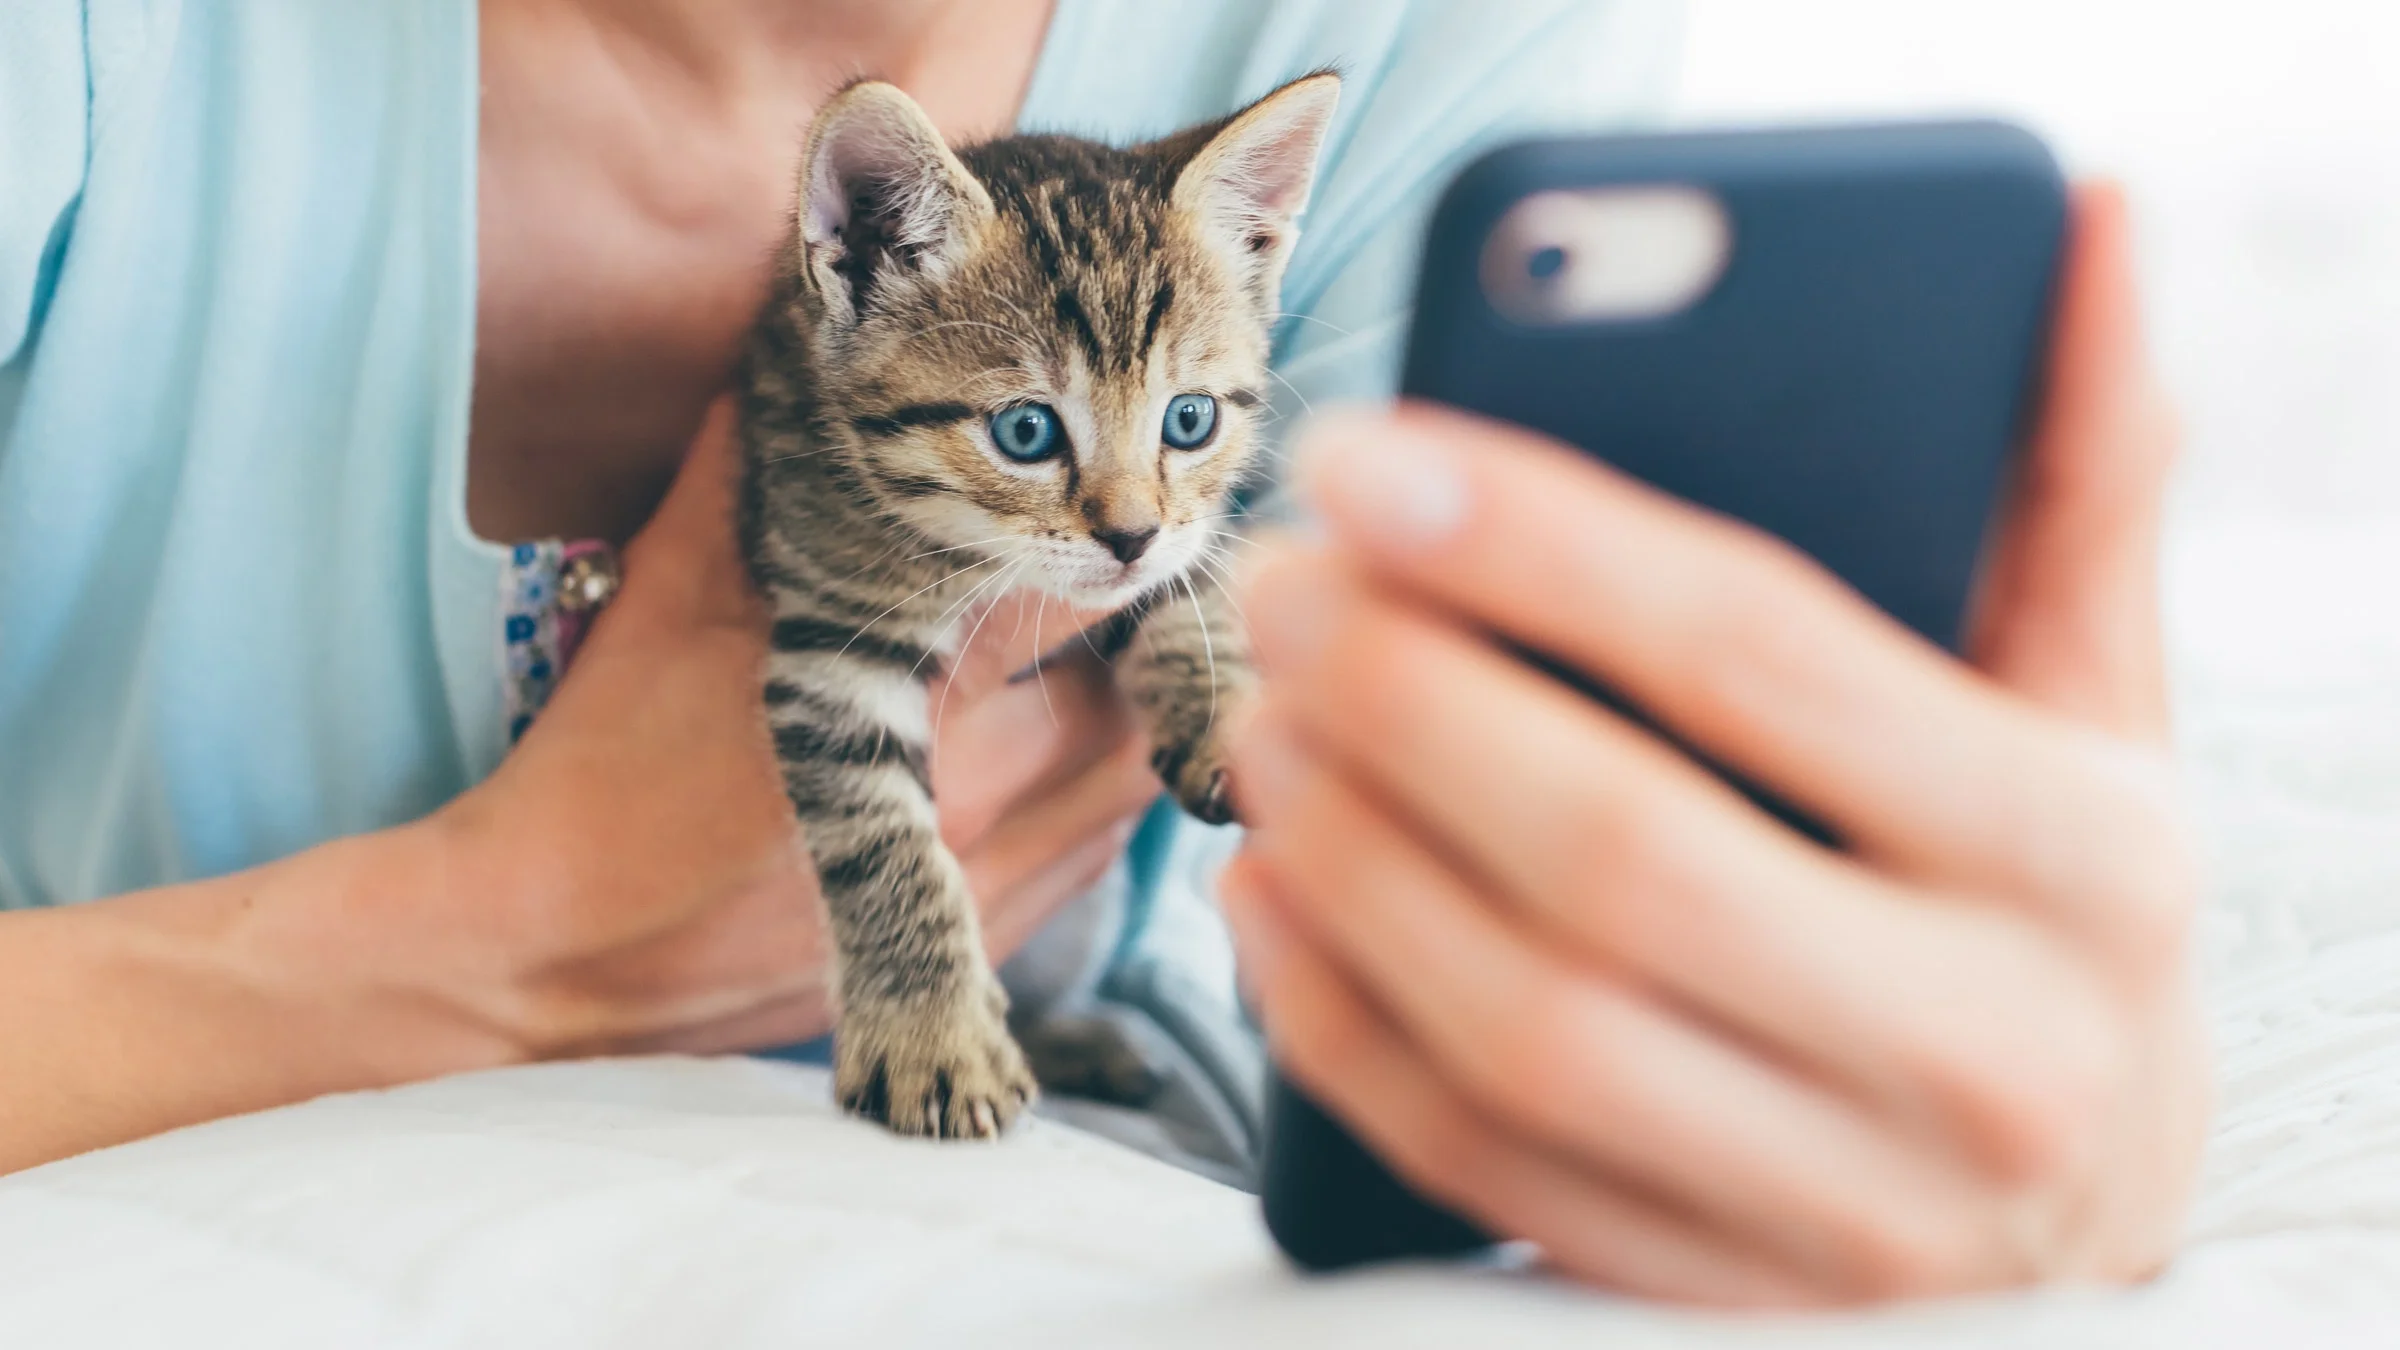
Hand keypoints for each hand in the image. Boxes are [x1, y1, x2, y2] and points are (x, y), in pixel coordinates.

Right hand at [432, 399, 1157, 1057]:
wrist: (558, 967)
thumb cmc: (604, 772)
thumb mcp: (671, 599)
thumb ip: (745, 471)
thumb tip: (769, 353)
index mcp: (926, 698)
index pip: (1080, 595)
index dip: (1096, 536)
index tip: (1078, 505)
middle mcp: (995, 794)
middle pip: (1139, 690)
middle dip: (1133, 629)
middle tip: (1096, 568)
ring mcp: (1005, 876)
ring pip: (1134, 772)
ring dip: (1126, 708)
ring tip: (1078, 657)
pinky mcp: (993, 933)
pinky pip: (1101, 845)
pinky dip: (1093, 787)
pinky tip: (1043, 749)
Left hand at [1223, 186, 2207, 1305]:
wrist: (2093, 1224)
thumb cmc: (2065, 913)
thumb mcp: (2107, 707)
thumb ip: (2079, 481)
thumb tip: (2080, 226)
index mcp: (2081, 865)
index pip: (1766, 660)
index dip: (1543, 544)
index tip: (1367, 456)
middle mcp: (1983, 1055)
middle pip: (1616, 852)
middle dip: (1403, 696)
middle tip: (1275, 584)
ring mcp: (1844, 1215)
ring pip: (1524, 1025)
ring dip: (1347, 852)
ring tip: (1255, 715)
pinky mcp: (1715, 1312)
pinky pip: (1476, 1163)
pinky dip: (1336, 1022)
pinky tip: (1267, 891)